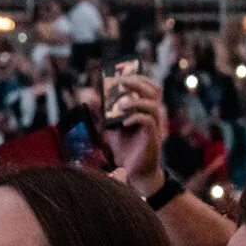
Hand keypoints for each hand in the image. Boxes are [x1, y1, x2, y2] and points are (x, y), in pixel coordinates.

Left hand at [103, 74, 166, 197]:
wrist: (134, 172)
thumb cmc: (125, 148)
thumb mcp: (110, 127)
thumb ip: (103, 112)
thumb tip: (90, 96)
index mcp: (146, 109)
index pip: (149, 86)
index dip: (139, 77)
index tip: (122, 74)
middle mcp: (153, 114)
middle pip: (154, 90)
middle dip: (136, 83)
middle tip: (120, 83)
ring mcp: (155, 125)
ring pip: (154, 105)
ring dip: (136, 101)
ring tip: (121, 104)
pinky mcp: (153, 137)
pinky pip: (149, 121)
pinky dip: (136, 118)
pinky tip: (124, 123)